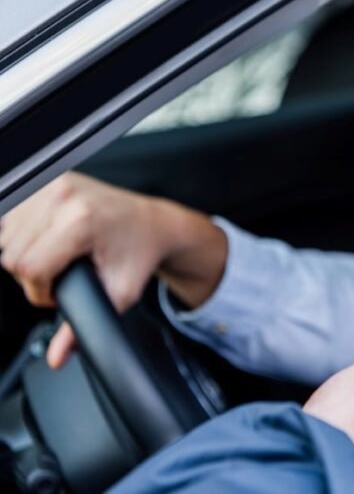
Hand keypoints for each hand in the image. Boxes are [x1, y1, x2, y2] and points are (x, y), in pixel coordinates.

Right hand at [0, 172, 226, 368]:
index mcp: (80, 221)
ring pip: (6, 235)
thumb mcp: (119, 294)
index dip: (40, 290)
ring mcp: (53, 183)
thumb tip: (57, 358)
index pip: (27, 267)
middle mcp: (63, 197)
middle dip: (33, 274)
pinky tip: (49, 239)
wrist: (155, 224)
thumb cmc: (139, 254)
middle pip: (12, 253)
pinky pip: (12, 215)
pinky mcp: (48, 179)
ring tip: (58, 257)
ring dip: (26, 253)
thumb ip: (84, 327)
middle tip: (62, 275)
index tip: (60, 292)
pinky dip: (22, 232)